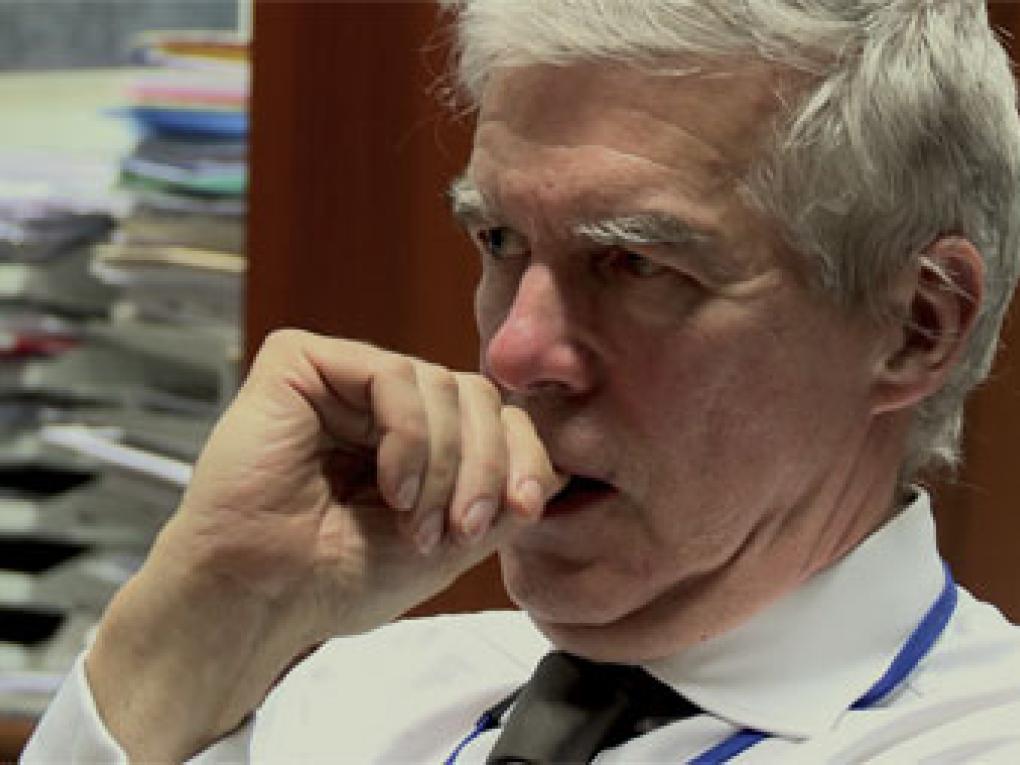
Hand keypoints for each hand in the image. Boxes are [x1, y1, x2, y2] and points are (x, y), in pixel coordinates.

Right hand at [173, 328, 561, 631]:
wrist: (261, 599)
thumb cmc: (339, 578)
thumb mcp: (450, 541)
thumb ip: (501, 497)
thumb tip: (560, 466)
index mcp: (412, 436)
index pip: (494, 416)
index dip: (522, 456)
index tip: (523, 510)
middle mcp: (379, 402)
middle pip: (476, 395)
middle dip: (485, 466)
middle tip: (461, 530)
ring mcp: (340, 378)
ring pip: (442, 383)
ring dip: (445, 463)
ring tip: (415, 522)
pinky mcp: (300, 362)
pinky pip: (392, 374)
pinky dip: (409, 435)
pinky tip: (389, 486)